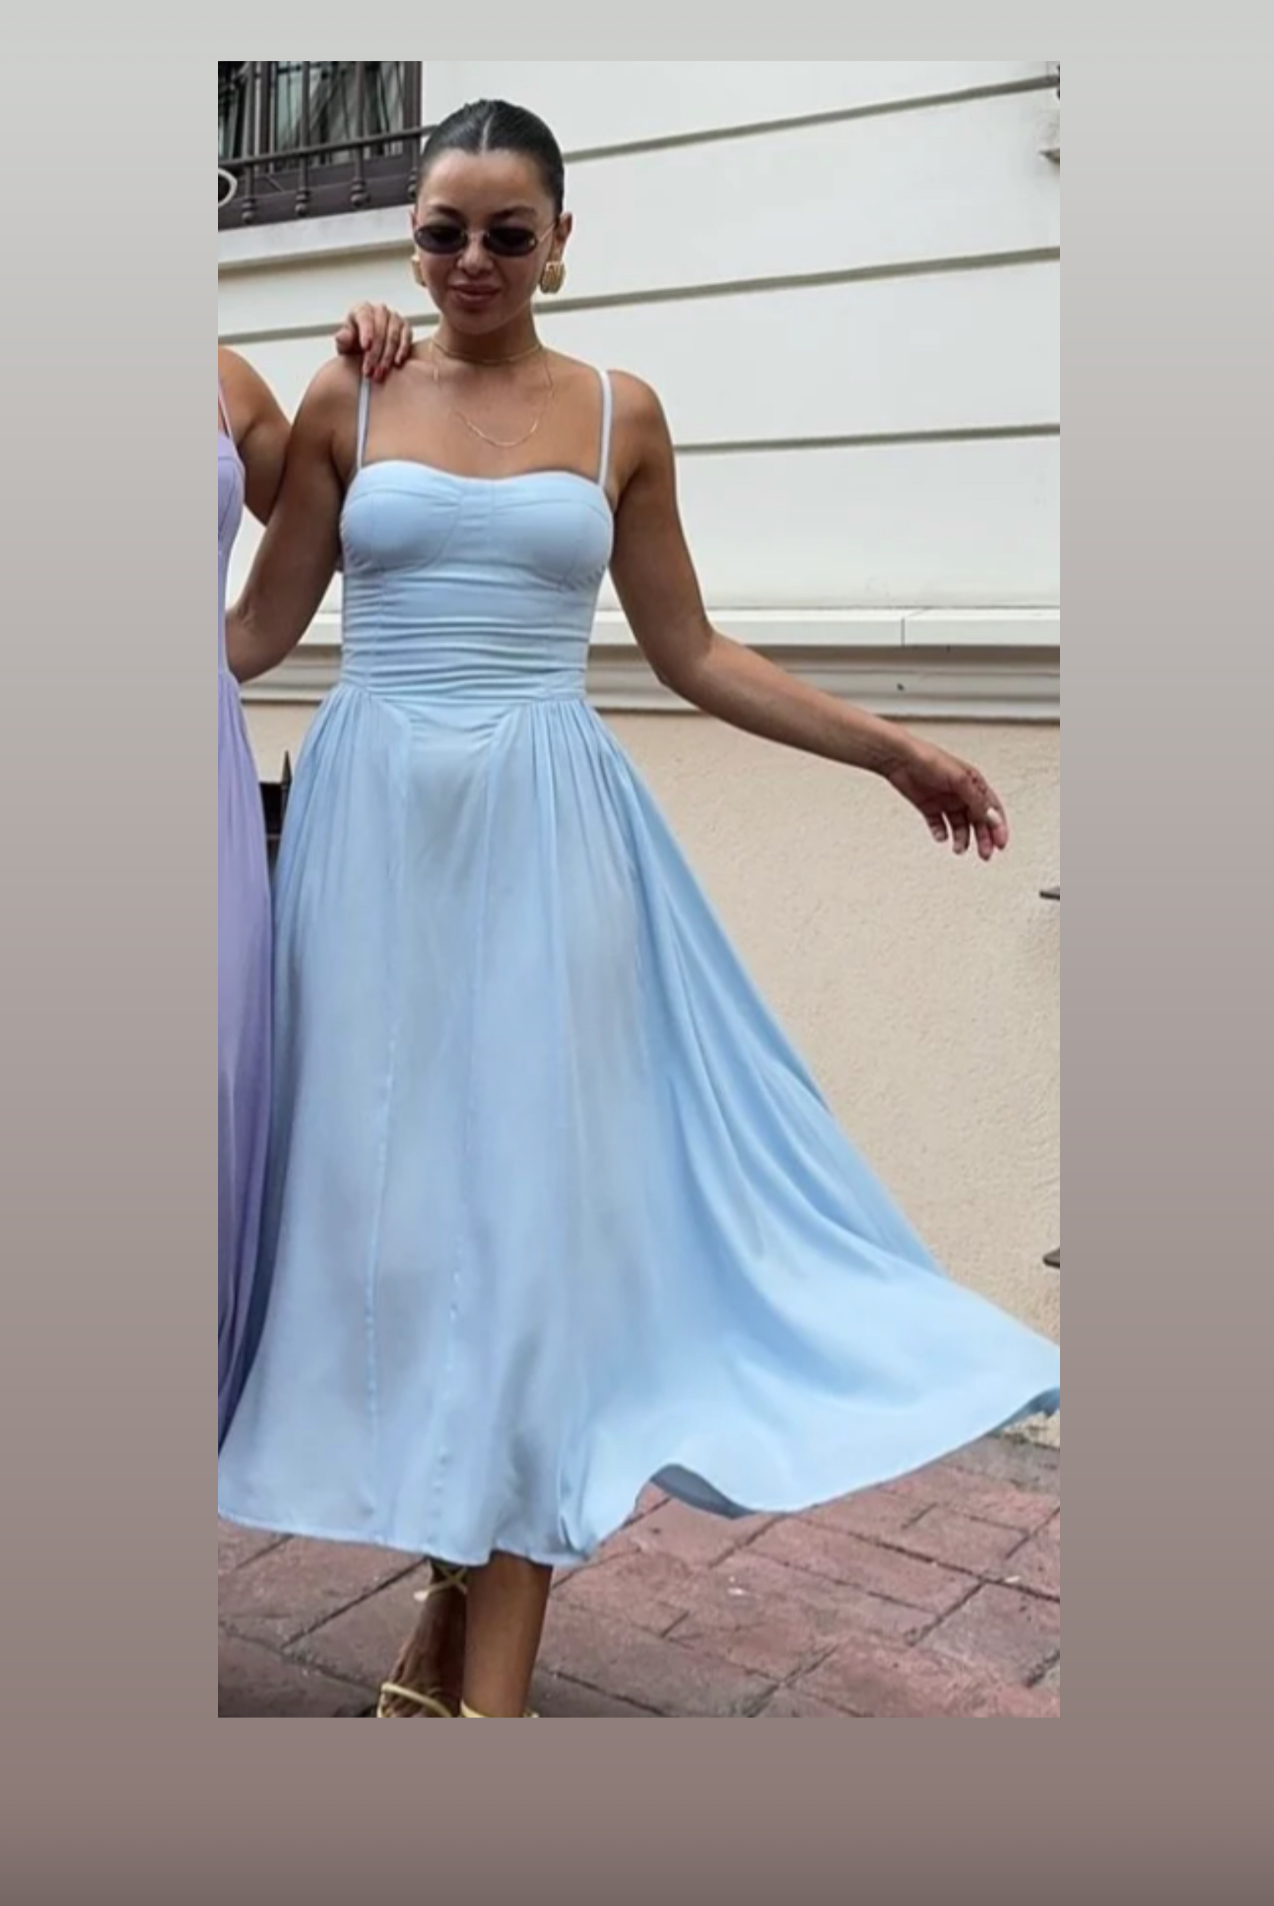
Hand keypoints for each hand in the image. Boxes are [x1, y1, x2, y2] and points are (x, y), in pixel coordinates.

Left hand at [333, 302, 413, 381]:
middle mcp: (379, 310)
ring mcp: (394, 318)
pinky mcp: (405, 327)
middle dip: (374, 353)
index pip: (365, 317)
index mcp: (362, 310)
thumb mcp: (344, 343)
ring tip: (380, 372)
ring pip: (393, 336)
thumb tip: (342, 337)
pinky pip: (406, 338)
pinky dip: (402, 351)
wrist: (367, 349)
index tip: (365, 347)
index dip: (366, 332)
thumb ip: (343, 340)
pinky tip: (397, 363)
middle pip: (380, 330)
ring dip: (387, 356)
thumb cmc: (354, 344)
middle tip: (369, 371)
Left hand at [886, 738, 1009, 860]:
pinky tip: (940, 836)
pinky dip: (941, 833)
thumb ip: (977, 800)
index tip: (1000, 844)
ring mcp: (945, 801)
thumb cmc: (929, 759)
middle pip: (978, 821)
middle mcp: (961, 793)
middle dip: (983, 838)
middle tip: (984, 854)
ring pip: (959, 826)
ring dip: (962, 839)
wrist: (899, 759)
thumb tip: (993, 818)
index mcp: (973, 783)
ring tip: (958, 848)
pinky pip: (939, 825)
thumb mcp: (959, 779)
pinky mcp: (929, 807)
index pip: (992, 808)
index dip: (999, 827)